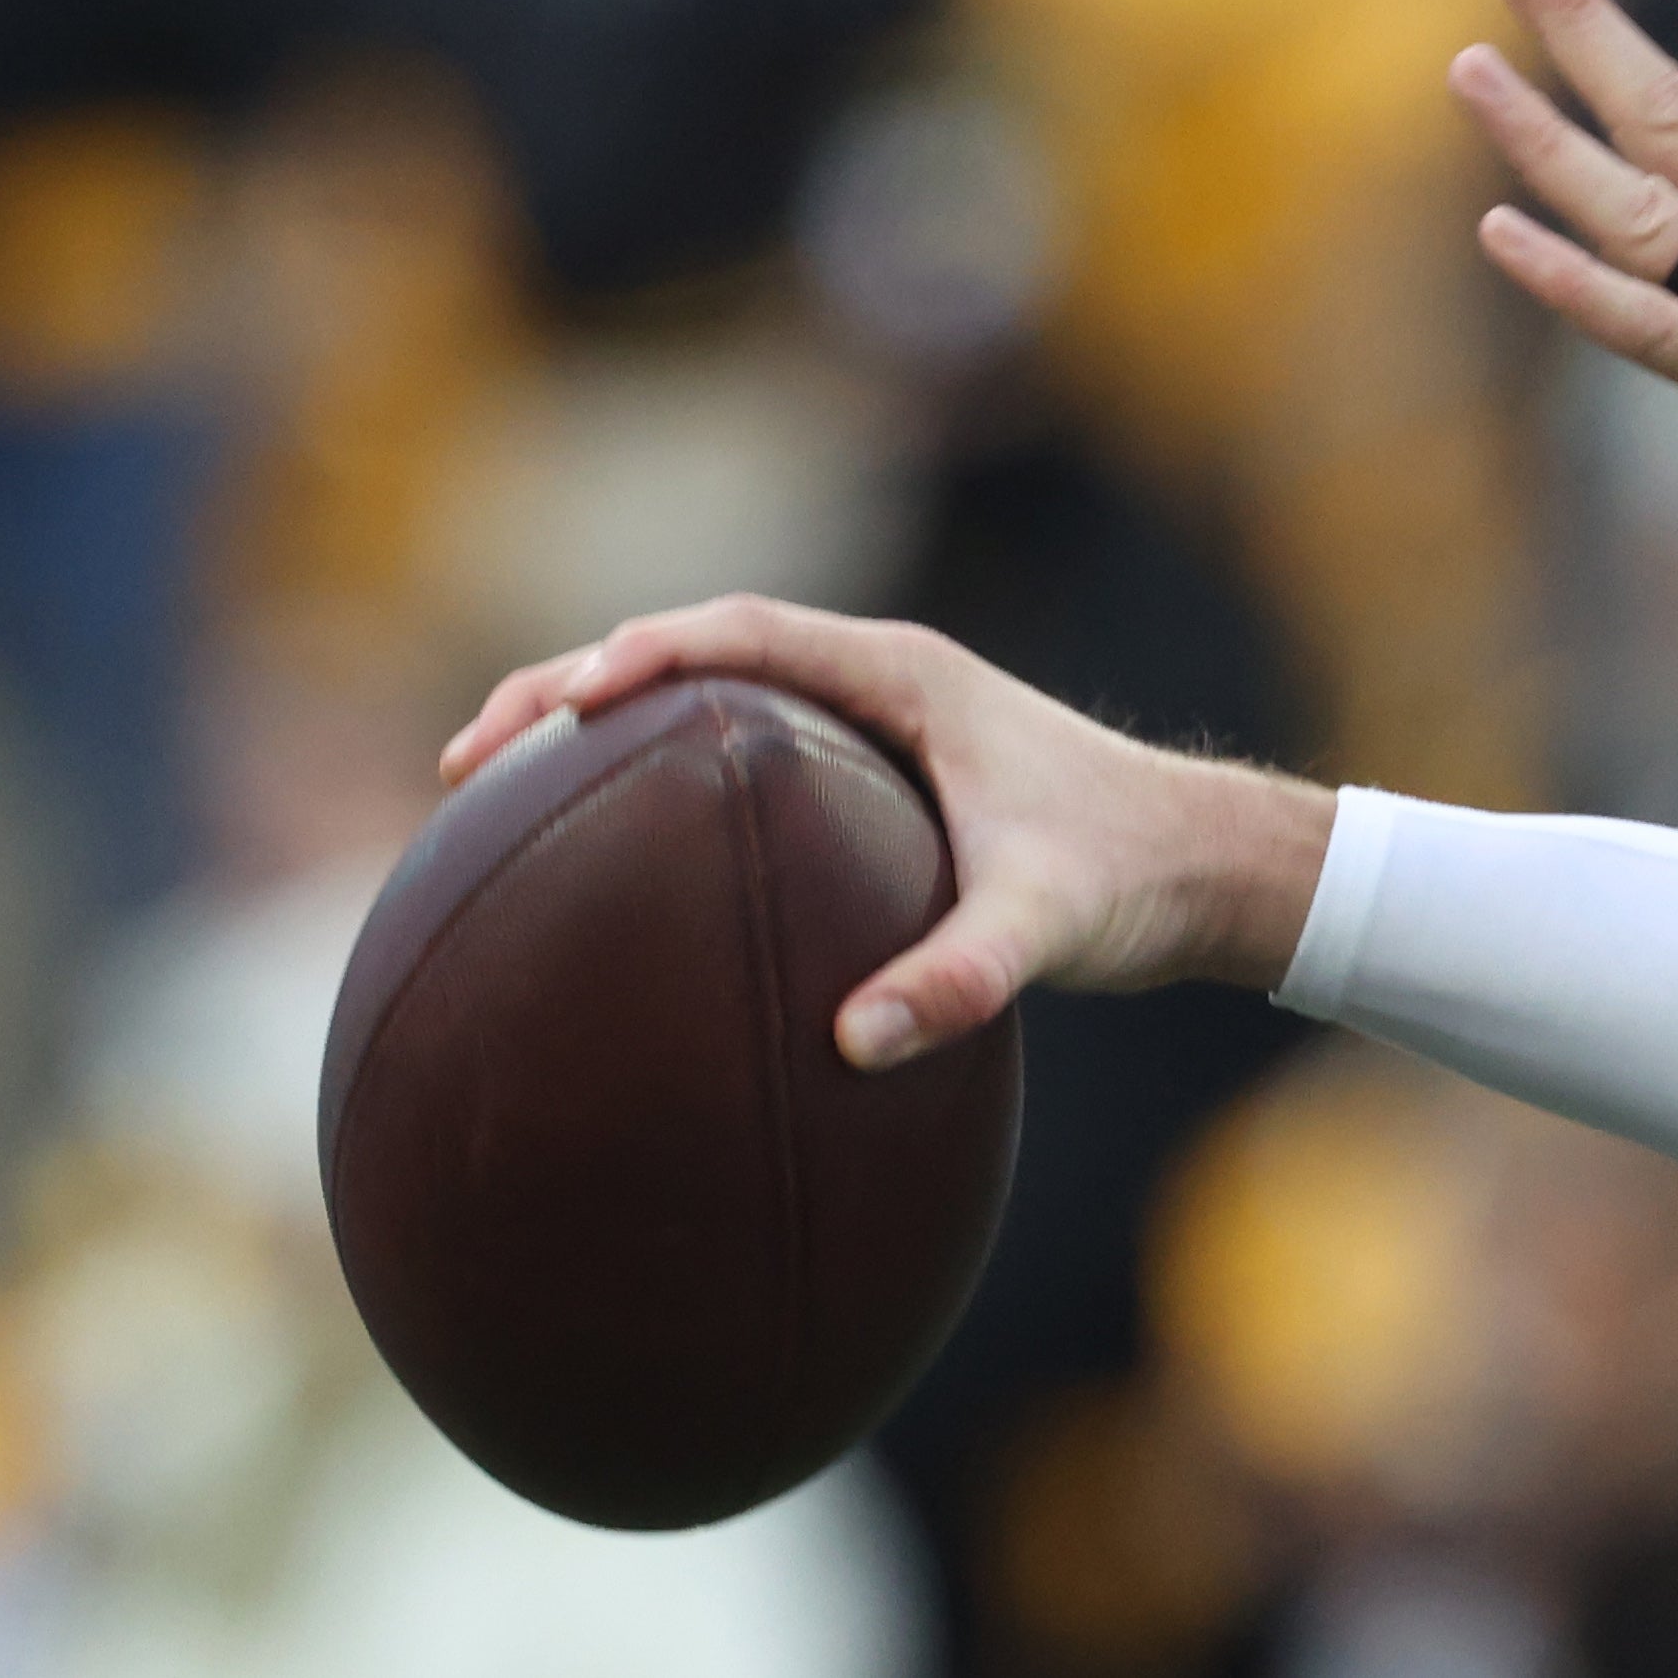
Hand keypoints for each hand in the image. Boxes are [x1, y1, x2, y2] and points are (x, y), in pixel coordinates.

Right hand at [439, 597, 1338, 1069]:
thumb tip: (854, 1045)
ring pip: (708, 700)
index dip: (641, 655)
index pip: (742, 634)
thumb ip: (961, 979)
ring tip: (490, 797)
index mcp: (903, 674)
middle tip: (467, 759)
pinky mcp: (875, 774)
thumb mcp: (1051, 928)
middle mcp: (880, 680)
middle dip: (574, 686)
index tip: (558, 704)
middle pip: (696, 652)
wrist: (1210, 865)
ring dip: (603, 728)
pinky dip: (660, 786)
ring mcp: (873, 722)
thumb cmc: (1137, 875)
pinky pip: (740, 756)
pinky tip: (606, 870)